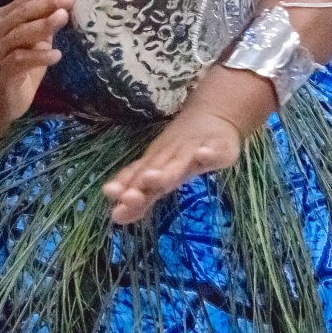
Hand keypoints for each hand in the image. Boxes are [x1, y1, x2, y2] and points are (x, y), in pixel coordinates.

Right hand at [0, 0, 73, 127]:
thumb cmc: (18, 66)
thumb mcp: (34, 42)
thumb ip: (44, 22)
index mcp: (3, 19)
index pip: (25, 1)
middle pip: (22, 13)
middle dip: (47, 4)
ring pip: (20, 33)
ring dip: (43, 25)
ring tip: (64, 18)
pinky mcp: (2, 72)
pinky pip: (20, 60)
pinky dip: (39, 56)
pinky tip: (57, 55)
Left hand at [103, 112, 243, 224]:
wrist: (212, 114)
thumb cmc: (181, 152)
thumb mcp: (161, 174)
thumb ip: (143, 197)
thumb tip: (116, 218)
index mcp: (156, 168)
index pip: (138, 179)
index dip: (125, 190)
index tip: (113, 207)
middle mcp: (170, 159)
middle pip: (155, 172)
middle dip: (141, 184)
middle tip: (128, 197)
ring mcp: (194, 151)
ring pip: (179, 162)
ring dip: (167, 171)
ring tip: (153, 178)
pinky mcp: (218, 146)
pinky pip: (215, 150)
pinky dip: (208, 153)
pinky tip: (203, 154)